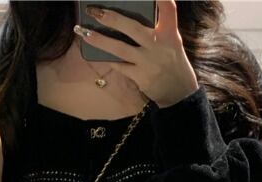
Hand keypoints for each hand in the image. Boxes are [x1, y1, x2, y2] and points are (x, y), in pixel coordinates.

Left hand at [74, 0, 198, 107]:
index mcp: (169, 33)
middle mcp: (158, 45)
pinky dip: (108, 59)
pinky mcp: (140, 76)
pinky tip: (96, 53)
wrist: (179, 92)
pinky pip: (119, 65)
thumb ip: (158, 27)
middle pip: (132, 27)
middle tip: (94, 10)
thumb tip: (129, 17)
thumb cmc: (172, 61)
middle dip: (111, 17)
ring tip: (83, 32)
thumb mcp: (171, 41)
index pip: (168, 9)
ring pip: (119, 48)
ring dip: (99, 40)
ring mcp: (147, 62)